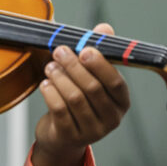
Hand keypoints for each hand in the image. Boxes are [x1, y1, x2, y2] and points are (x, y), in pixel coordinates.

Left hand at [32, 23, 129, 165]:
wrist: (61, 136)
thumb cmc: (78, 100)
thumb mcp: (90, 77)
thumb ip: (97, 52)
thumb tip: (104, 28)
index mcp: (121, 103)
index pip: (116, 83)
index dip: (100, 65)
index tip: (84, 49)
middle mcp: (111, 120)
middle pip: (93, 89)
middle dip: (73, 66)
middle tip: (59, 51)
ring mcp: (92, 131)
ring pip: (75, 99)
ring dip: (60, 78)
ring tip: (50, 66)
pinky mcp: (71, 137)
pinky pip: (60, 111)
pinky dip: (51, 93)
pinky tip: (45, 84)